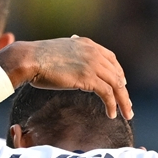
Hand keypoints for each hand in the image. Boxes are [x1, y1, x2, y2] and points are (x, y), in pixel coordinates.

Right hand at [0, 36, 132, 119]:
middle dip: (123, 90)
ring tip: (126, 114)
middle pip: (117, 73)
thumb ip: (71, 58)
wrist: (29, 58)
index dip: (118, 73)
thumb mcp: (60, 53)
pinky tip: (111, 114)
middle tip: (128, 104)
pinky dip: (112, 105)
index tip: (121, 84)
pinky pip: (107, 93)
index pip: (111, 59)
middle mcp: (93, 52)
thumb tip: (71, 67)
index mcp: (87, 44)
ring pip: (116, 84)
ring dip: (123, 101)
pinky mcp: (88, 77)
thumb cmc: (37, 59)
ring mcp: (92, 64)